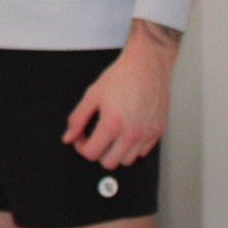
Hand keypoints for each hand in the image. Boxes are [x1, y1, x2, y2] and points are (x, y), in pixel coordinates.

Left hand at [64, 21, 178, 169]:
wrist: (147, 65)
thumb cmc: (122, 76)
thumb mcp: (92, 95)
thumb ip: (77, 119)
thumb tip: (69, 137)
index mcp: (113, 124)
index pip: (92, 153)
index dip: (81, 147)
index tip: (81, 138)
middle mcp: (132, 133)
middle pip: (109, 163)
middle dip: (98, 152)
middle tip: (94, 138)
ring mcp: (147, 134)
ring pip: (127, 160)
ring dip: (116, 152)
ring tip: (111, 134)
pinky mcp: (158, 132)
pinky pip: (143, 152)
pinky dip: (133, 147)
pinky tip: (126, 131)